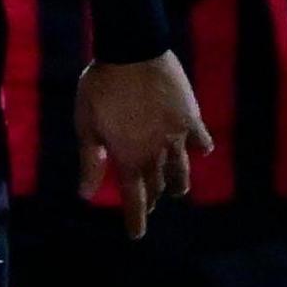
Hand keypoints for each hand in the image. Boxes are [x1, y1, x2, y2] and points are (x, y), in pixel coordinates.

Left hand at [75, 53, 211, 236]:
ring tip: (176, 190)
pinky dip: (200, 148)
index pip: (134, 198)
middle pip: (157, 184)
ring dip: (177, 182)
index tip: (136, 235)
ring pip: (182, 169)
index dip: (136, 219)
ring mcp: (177, 135)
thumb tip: (85, 194)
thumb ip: (89, 161)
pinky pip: (200, 139)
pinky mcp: (191, 117)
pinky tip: (201, 151)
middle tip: (149, 204)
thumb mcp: (86, 125)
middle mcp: (156, 151)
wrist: (133, 51)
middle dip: (152, 197)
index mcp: (128, 156)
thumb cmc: (100, 86)